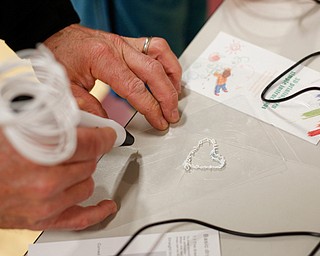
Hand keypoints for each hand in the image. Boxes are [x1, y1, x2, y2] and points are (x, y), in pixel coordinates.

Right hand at [0, 127, 116, 229]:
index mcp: (42, 151)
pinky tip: (106, 205)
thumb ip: (51, 120)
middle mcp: (46, 180)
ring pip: (87, 185)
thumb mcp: (19, 124)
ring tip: (71, 165)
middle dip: (88, 152)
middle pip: (90, 163)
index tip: (109, 134)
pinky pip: (80, 219)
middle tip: (80, 145)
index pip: (92, 143)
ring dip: (83, 174)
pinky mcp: (42, 219)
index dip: (104, 135)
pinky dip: (97, 212)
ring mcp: (46, 202)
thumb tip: (80, 117)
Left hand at [44, 24, 181, 129]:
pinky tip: (168, 76)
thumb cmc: (59, 58)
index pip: (136, 88)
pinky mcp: (128, 43)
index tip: (160, 122)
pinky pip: (156, 47)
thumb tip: (109, 126)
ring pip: (160, 55)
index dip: (151, 108)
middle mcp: (118, 47)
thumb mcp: (66, 89)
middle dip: (167, 97)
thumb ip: (89, 109)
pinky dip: (167, 62)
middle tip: (172, 115)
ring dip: (172, 77)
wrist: (54, 36)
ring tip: (176, 96)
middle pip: (154, 72)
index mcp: (102, 59)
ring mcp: (125, 43)